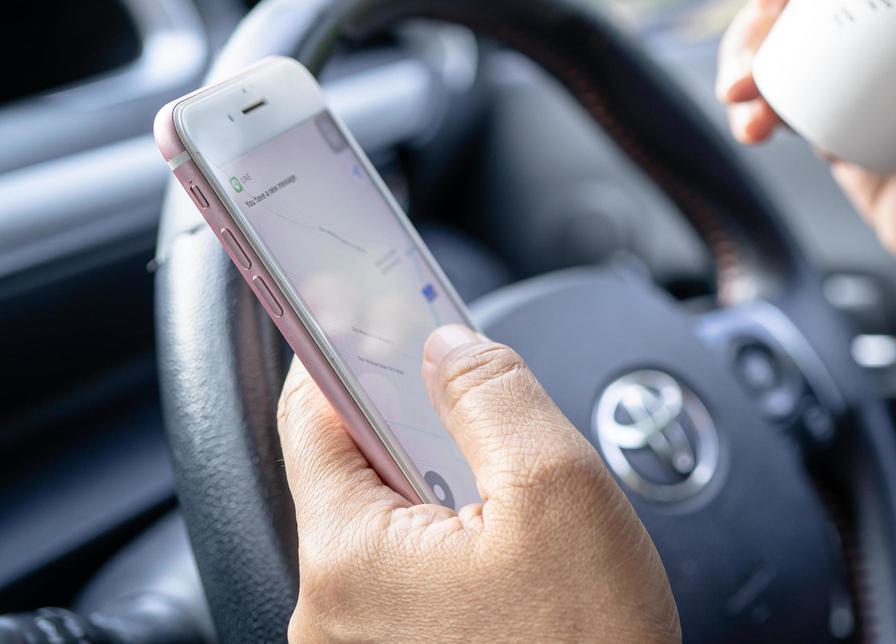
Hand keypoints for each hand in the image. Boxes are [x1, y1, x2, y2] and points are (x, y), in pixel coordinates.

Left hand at [277, 325, 679, 643]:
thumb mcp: (559, 488)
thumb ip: (494, 394)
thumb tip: (450, 346)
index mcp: (351, 558)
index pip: (310, 415)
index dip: (347, 349)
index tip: (370, 308)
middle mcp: (332, 612)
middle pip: (349, 467)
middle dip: (413, 422)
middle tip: (478, 406)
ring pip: (382, 521)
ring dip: (436, 484)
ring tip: (509, 491)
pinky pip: (403, 573)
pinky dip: (443, 536)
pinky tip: (504, 541)